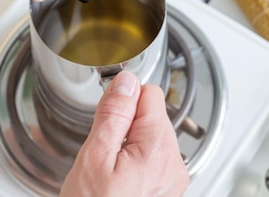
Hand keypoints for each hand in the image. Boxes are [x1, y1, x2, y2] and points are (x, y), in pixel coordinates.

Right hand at [60, 71, 189, 196]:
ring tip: (110, 169)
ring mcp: (173, 178)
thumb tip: (126, 82)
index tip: (108, 116)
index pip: (150, 94)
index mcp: (159, 149)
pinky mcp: (167, 188)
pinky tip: (119, 178)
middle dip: (126, 124)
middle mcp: (174, 163)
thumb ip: (113, 114)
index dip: (123, 100)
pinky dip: (134, 159)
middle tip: (104, 151)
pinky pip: (153, 157)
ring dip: (129, 143)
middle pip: (152, 115)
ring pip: (151, 135)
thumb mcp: (94, 158)